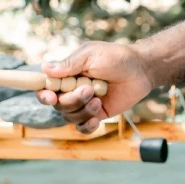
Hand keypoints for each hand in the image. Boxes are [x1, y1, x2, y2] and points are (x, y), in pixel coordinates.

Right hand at [39, 41, 158, 133]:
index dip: (44, 94)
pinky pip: (83, 128)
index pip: (46, 87)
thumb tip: (43, 68)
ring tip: (98, 99)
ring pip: (70, 116)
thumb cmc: (116, 57)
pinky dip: (87, 126)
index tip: (51, 96)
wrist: (141, 69)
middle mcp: (72, 90)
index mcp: (67, 74)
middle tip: (89, 89)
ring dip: (83, 110)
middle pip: (58, 104)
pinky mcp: (97, 114)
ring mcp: (84, 103)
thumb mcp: (91, 55)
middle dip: (72, 100)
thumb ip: (69, 64)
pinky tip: (96, 120)